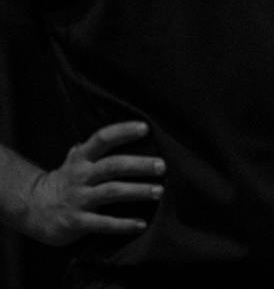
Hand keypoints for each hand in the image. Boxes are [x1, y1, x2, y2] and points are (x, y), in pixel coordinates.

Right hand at [19, 122, 163, 246]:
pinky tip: (141, 224)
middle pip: (113, 166)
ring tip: (159, 191)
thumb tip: (117, 131)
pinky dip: (123, 224)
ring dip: (137, 191)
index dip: (123, 132)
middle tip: (162, 166)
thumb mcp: (74, 162)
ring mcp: (78, 199)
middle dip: (139, 165)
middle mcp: (80, 176)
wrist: (31, 209)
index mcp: (81, 159)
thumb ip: (92, 148)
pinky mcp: (76, 222)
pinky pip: (103, 223)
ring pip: (112, 192)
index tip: (145, 128)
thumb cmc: (64, 182)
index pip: (102, 139)